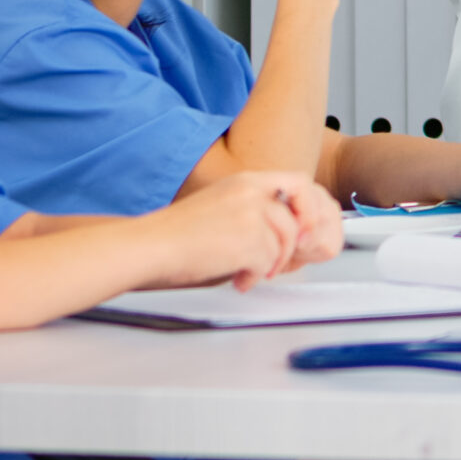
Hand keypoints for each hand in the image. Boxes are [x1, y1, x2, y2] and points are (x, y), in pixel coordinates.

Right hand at [150, 171, 339, 290]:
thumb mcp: (222, 205)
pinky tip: (237, 279)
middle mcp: (252, 193)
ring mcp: (250, 215)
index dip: (309, 208)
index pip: (299, 183)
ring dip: (270, 265)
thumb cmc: (177, 233)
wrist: (151, 245)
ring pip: (284, 243)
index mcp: (245, 181)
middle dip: (294, 243)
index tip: (304, 229)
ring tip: (249, 273)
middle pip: (298, 217)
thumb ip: (255, 209)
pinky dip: (254, 276)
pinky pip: (267, 263)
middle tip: (280, 260)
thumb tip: (288, 231)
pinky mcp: (247, 241)